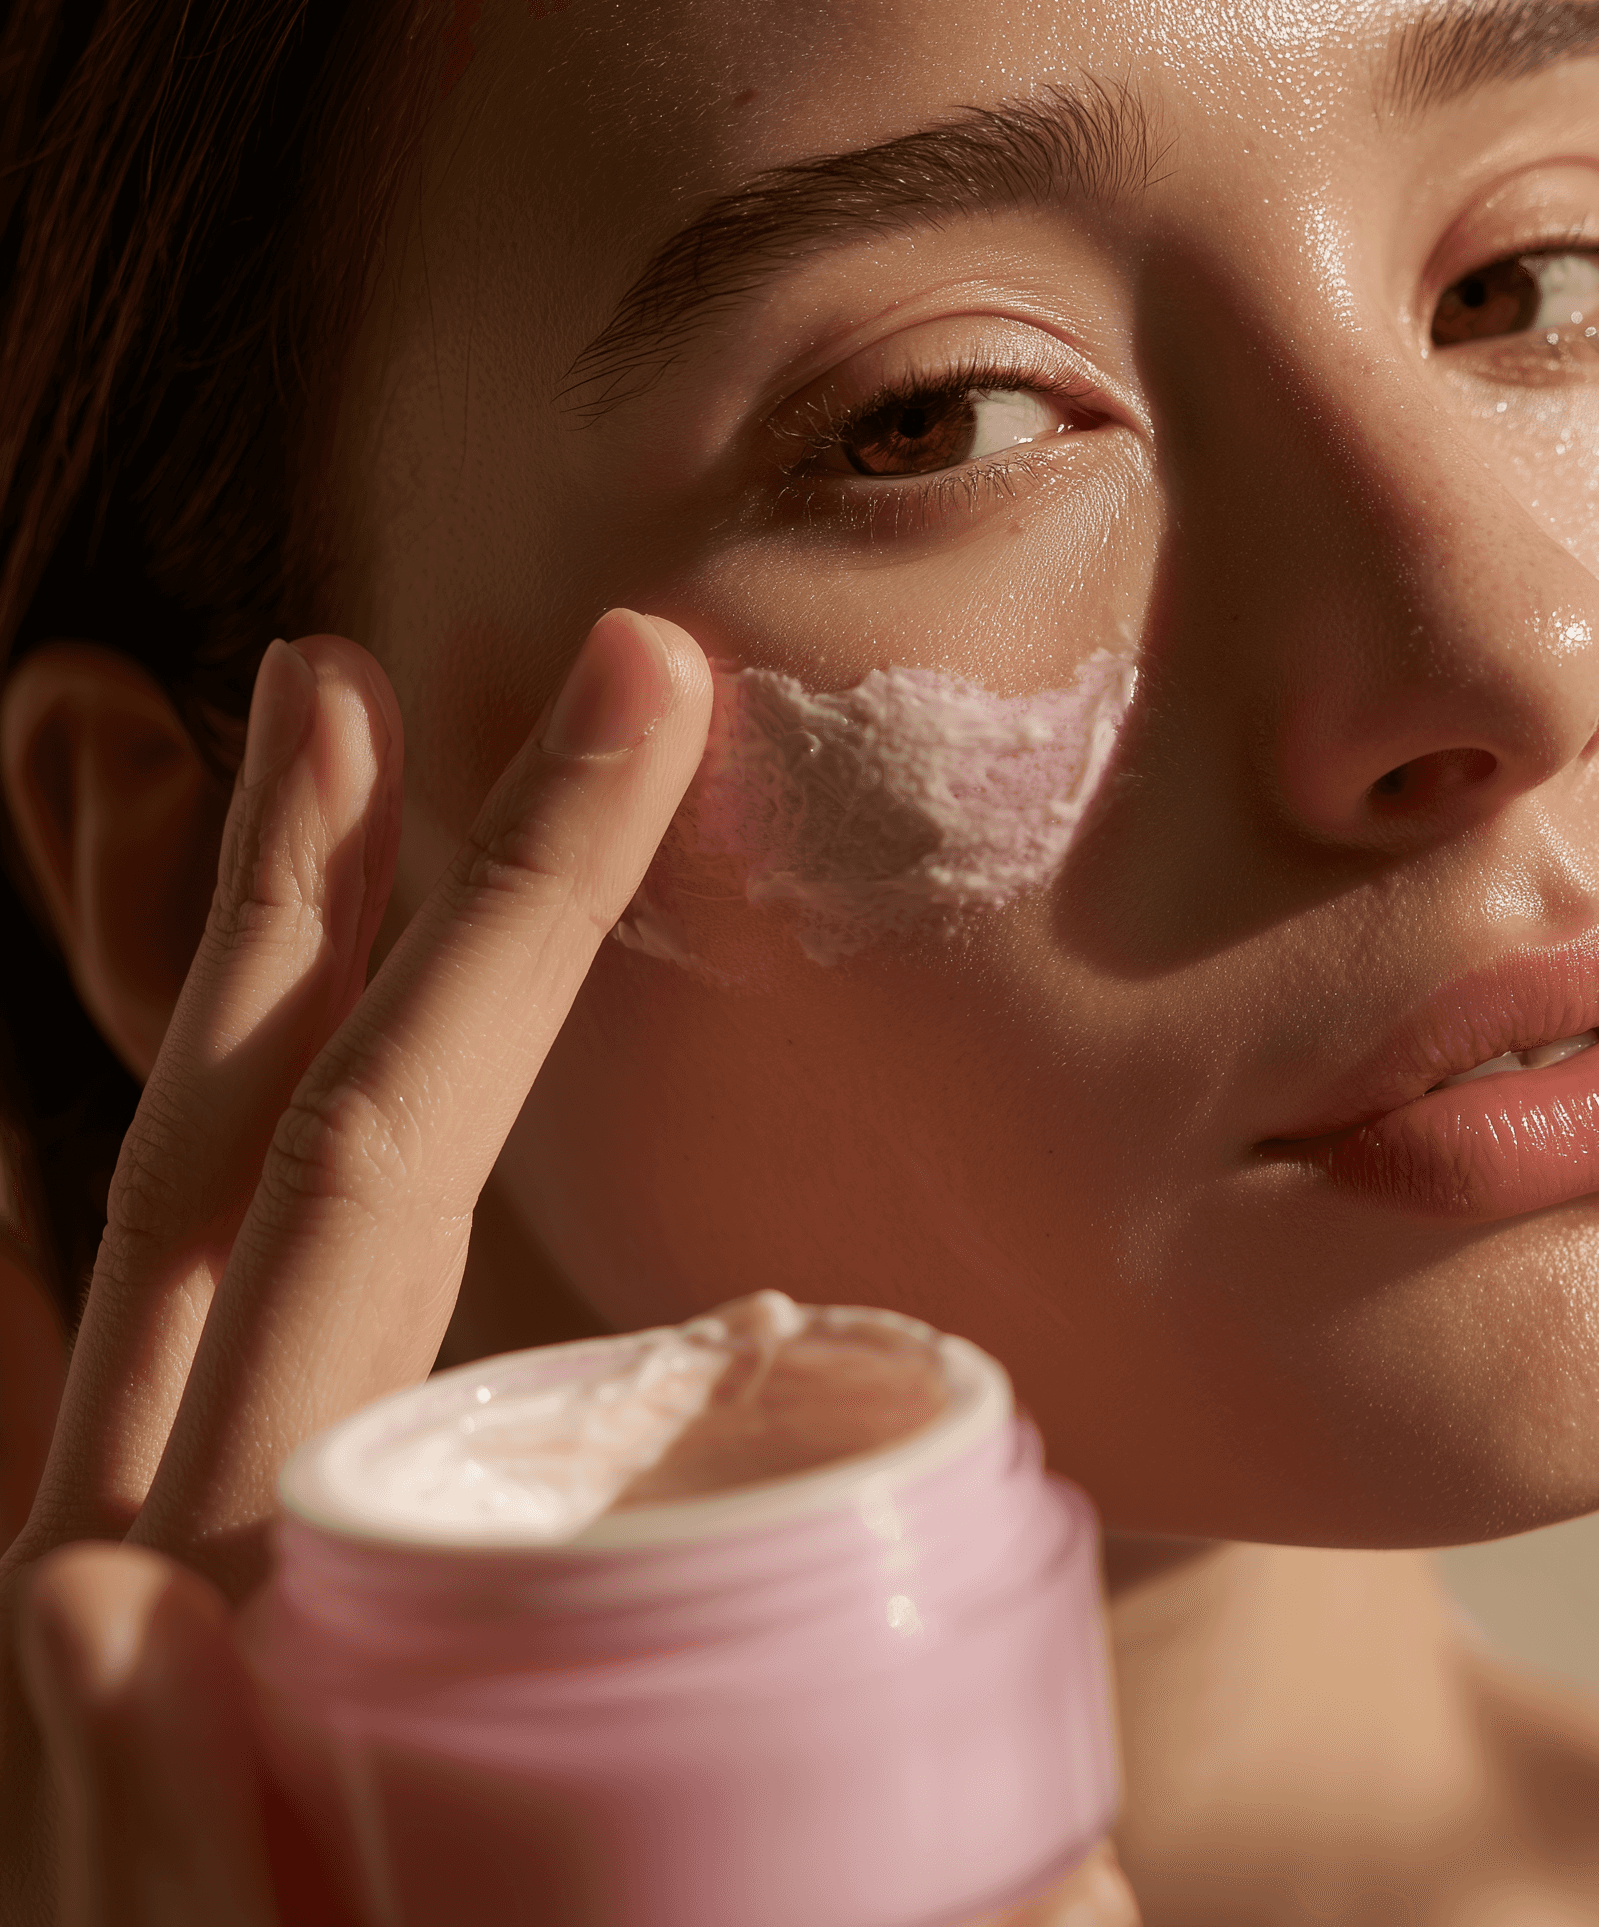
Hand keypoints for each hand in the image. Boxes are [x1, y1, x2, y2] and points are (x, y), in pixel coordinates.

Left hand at [3, 611, 712, 1923]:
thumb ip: (158, 1833)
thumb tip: (93, 1599)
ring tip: (310, 773)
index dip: (505, 926)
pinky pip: (201, 1335)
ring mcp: (200, 1544)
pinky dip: (197, 1166)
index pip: (355, 1186)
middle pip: (256, 1139)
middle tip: (346, 668)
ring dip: (257, 971)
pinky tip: (229, 1074)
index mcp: (203, 1583)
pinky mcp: (253, 1593)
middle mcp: (171, 1523)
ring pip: (210, 1205)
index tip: (626, 720)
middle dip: (327, 884)